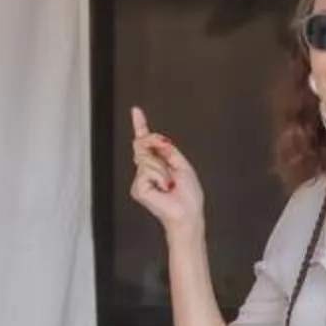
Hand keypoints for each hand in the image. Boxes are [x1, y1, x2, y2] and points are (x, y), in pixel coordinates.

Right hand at [128, 108, 205, 245]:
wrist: (187, 213)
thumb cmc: (189, 196)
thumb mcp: (182, 165)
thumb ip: (168, 150)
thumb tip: (157, 139)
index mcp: (159, 164)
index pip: (147, 143)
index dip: (141, 126)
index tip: (136, 112)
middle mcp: (147, 170)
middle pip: (143, 145)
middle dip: (153, 143)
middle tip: (166, 156)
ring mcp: (141, 179)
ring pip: (147, 158)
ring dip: (163, 169)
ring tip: (169, 184)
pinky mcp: (138, 187)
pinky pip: (147, 170)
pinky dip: (160, 177)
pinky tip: (164, 188)